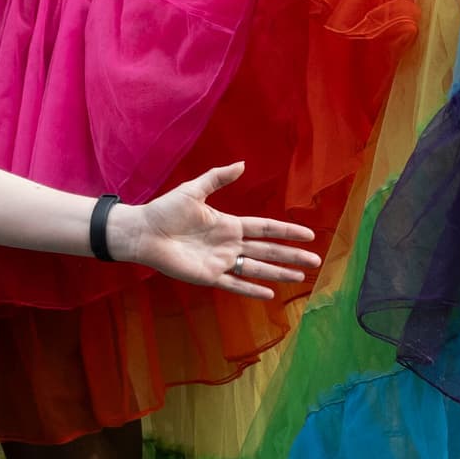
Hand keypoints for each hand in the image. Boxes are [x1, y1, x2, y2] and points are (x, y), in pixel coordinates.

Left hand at [108, 162, 320, 298]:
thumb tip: (242, 164)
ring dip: (279, 273)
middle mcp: (229, 244)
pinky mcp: (208, 276)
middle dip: (292, 255)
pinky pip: (234, 284)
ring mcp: (220, 261)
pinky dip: (251, 289)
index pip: (265, 228)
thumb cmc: (164, 210)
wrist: (143, 232)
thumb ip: (217, 178)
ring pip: (256, 269)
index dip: (287, 231)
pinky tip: (270, 294)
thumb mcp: (193, 191)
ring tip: (301, 277)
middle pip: (267, 251)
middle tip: (317, 259)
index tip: (308, 234)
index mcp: (228, 224)